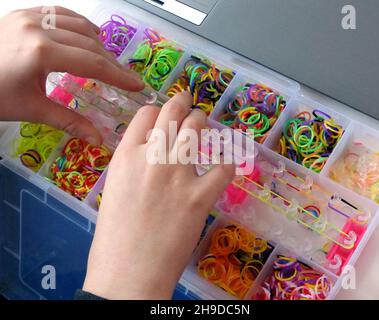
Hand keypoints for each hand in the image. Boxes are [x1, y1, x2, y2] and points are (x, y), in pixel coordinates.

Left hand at [0, 7, 143, 144]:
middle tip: (126, 79)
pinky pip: (61, 14)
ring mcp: (30, 16)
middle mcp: (38, 27)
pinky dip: (80, 26)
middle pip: (90, 44)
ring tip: (110, 62)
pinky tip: (88, 37)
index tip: (138, 85)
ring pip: (78, 25)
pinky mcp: (23, 13)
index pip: (92, 63)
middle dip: (112, 63)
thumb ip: (69, 121)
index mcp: (41, 52)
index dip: (118, 76)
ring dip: (99, 44)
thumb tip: (98, 141)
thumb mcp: (32, 109)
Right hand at [83, 92, 234, 298]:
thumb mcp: (115, 192)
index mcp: (126, 157)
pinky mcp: (200, 196)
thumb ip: (132, 168)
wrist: (128, 273)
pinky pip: (223, 168)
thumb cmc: (113, 239)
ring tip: (206, 123)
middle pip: (172, 113)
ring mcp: (178, 175)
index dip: (157, 110)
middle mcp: (153, 157)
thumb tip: (148, 155)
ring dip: (203, 123)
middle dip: (183, 102)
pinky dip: (226, 164)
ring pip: (197, 130)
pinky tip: (224, 164)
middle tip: (189, 101)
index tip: (164, 113)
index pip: (146, 115)